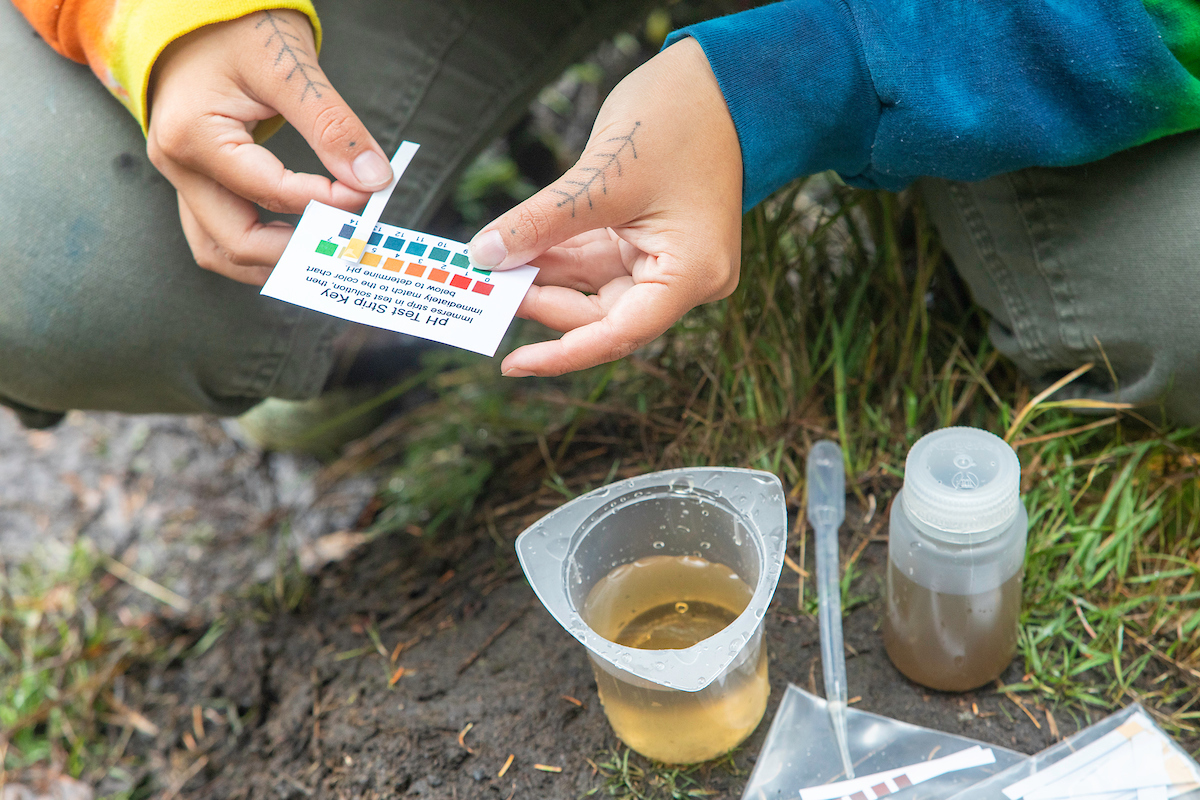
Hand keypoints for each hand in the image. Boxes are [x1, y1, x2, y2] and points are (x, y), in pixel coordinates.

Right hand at [147, 10, 391, 284]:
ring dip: (272, 262)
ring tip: (324, 251)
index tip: (369, 195)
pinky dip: (258, 246)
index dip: (326, 203)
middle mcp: (177, 165)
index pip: (270, 193)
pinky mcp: (194, 179)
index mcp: (193, 136)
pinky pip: (219, 232)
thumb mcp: (289, 68)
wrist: (192, 9)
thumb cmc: (235, 28)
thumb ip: (333, 126)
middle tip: (348, 243)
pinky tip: (298, 239)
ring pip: (219, 249)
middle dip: (297, 251)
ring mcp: (181, 176)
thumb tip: (374, 180)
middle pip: (235, 242)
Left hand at [468, 37, 742, 376]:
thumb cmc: (682, 119)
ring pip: (594, 286)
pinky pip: (596, 258)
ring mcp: (666, 256)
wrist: (720, 77)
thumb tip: (485, 256)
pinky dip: (558, 253)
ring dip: (545, 275)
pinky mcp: (649, 236)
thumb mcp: (602, 177)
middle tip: (488, 288)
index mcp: (690, 275)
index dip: (562, 353)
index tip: (513, 364)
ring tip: (494, 265)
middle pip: (603, 313)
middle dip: (545, 301)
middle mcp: (684, 277)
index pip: (618, 334)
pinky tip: (518, 247)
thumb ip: (541, 224)